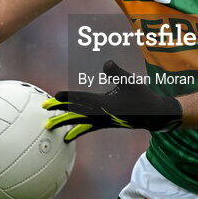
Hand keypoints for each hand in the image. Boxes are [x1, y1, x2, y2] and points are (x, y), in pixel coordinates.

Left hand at [43, 61, 181, 141]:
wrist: (152, 115)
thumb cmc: (142, 96)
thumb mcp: (131, 81)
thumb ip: (117, 71)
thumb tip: (106, 63)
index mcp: (106, 104)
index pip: (83, 99)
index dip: (69, 97)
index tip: (56, 96)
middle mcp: (102, 114)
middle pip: (76, 111)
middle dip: (60, 109)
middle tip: (44, 106)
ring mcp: (103, 120)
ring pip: (79, 121)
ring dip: (64, 122)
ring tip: (49, 125)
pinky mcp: (105, 123)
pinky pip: (87, 127)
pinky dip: (76, 130)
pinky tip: (68, 135)